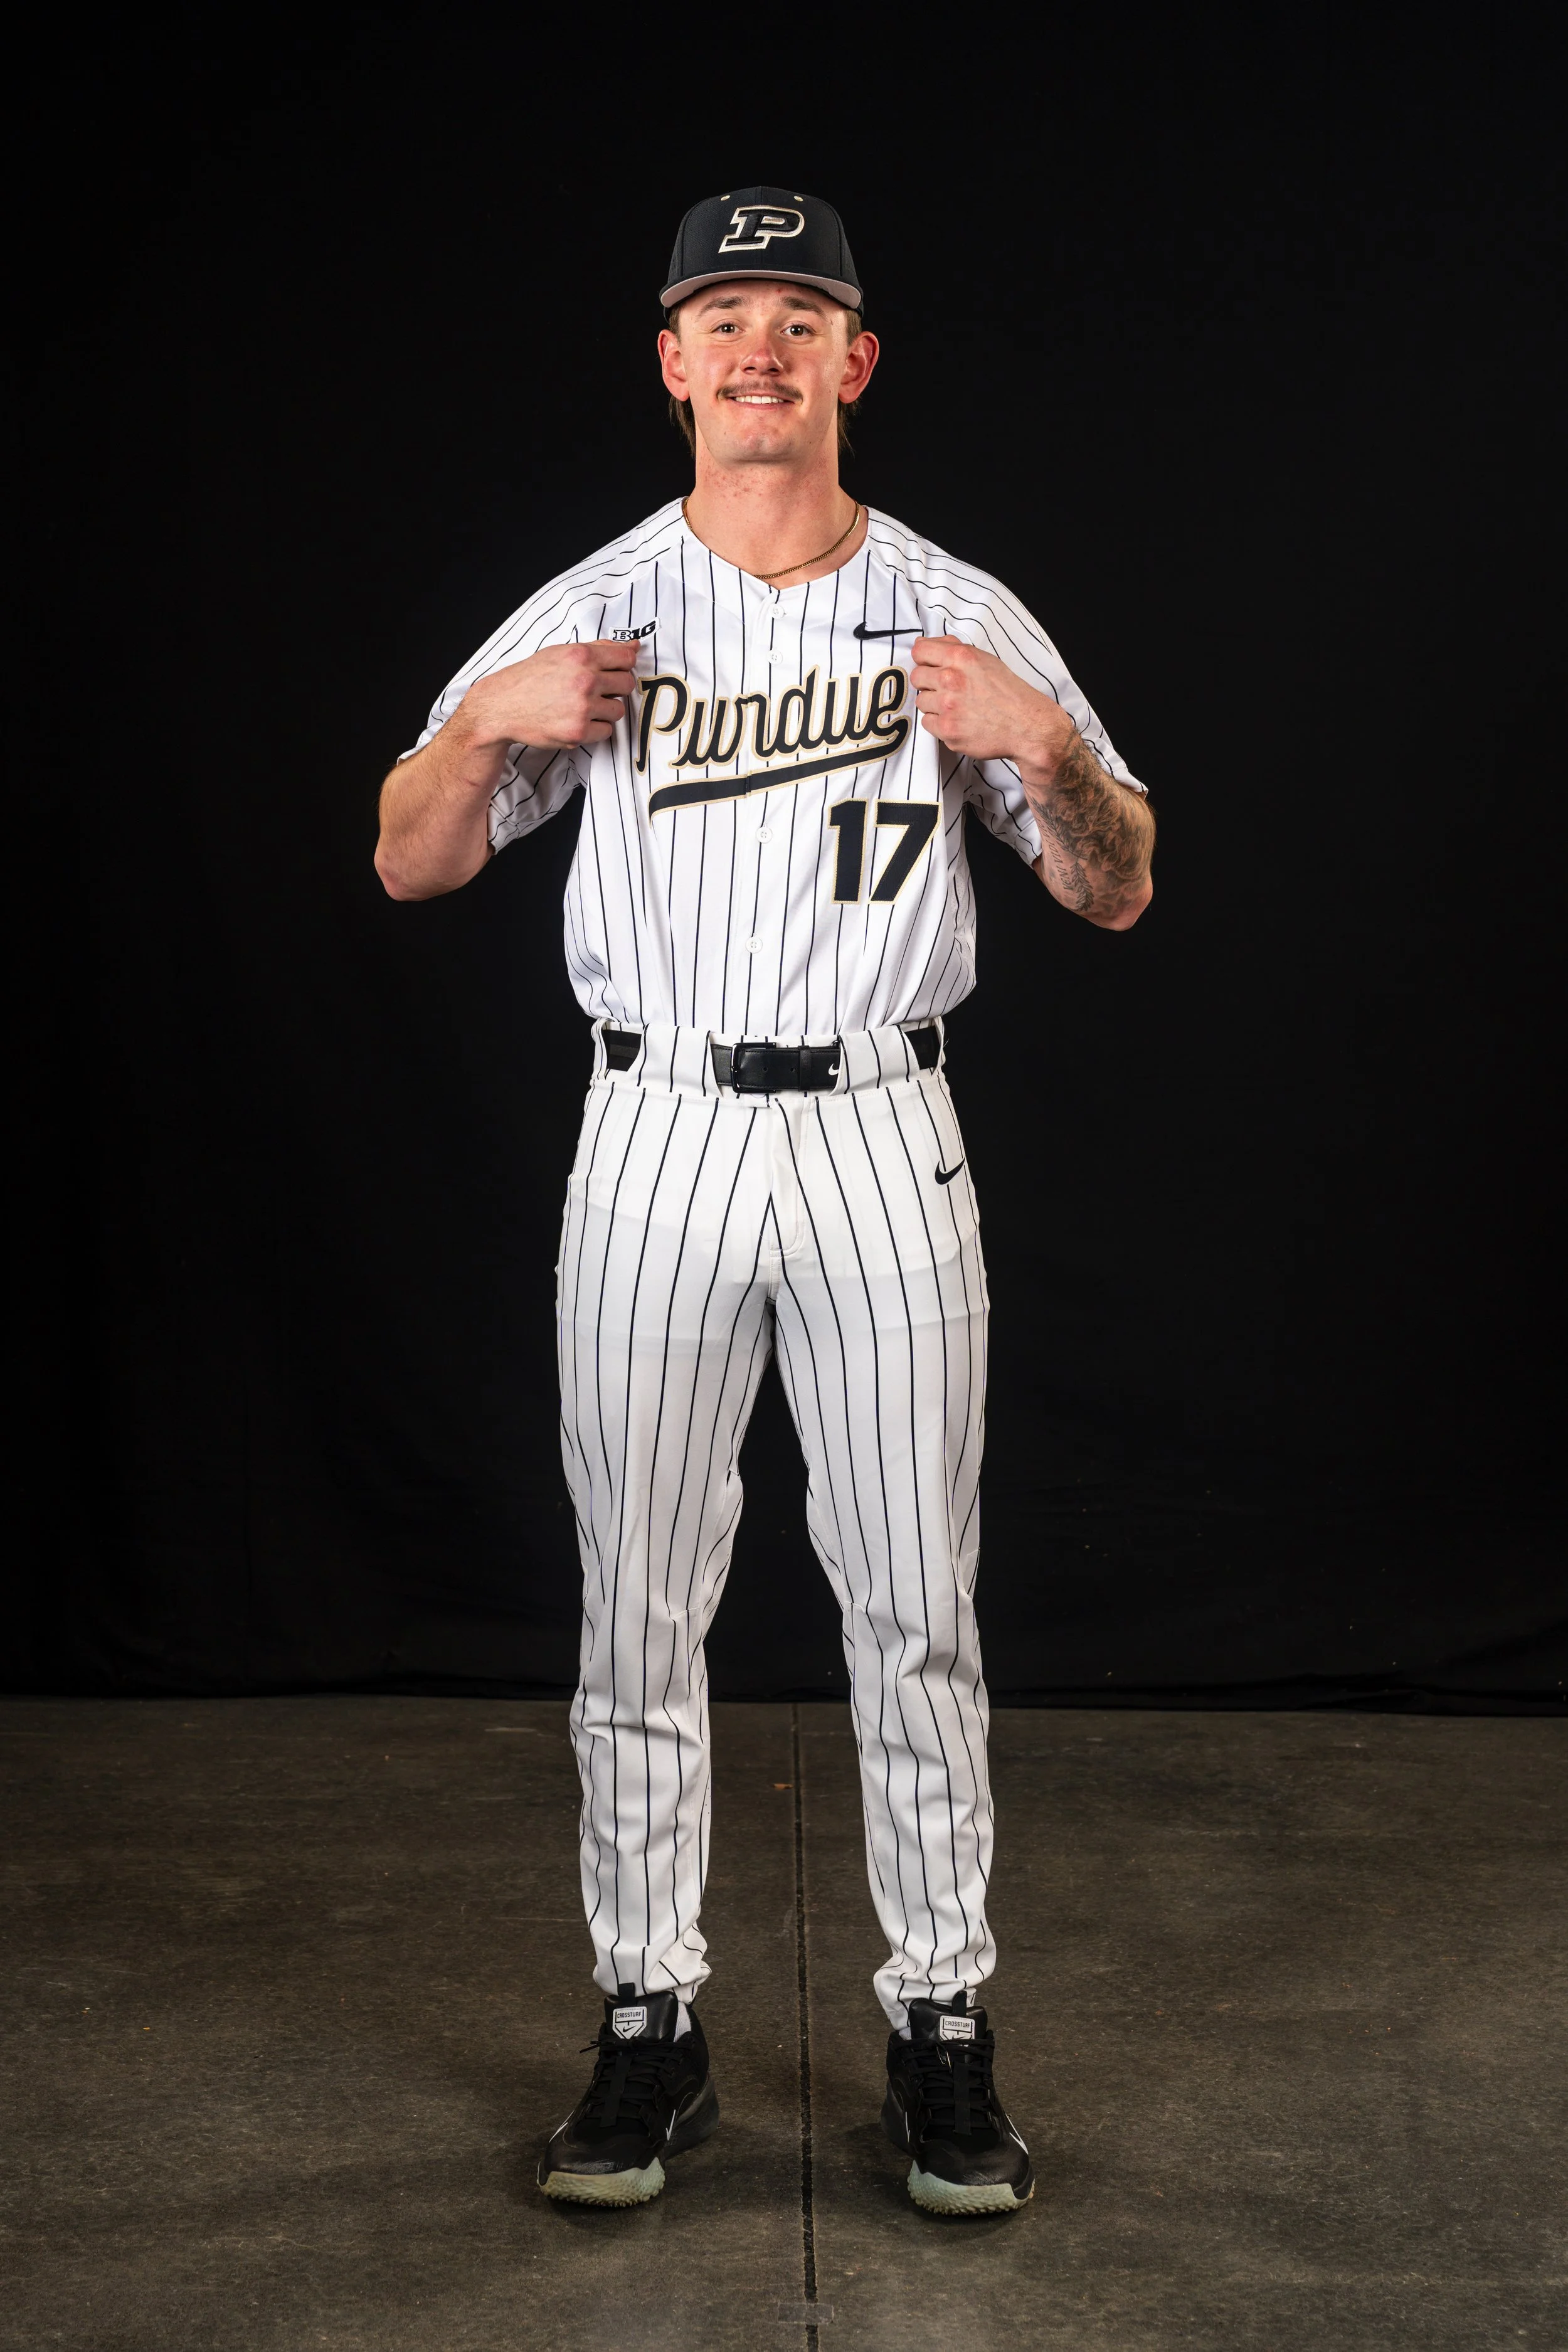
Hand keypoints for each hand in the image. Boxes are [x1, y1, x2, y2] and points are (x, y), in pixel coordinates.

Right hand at [460, 640, 640, 750]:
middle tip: (596, 690)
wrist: (502, 706)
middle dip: (615, 688)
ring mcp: (582, 708)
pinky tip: (578, 720)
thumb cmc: (530, 679)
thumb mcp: (561, 653)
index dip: (623, 666)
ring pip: (618, 711)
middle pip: (627, 685)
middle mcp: (584, 680)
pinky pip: (606, 731)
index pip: (627, 659)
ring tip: (583, 706)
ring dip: (605, 710)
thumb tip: (633, 646)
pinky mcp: (578, 732)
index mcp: (581, 656)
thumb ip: (599, 649)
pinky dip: (595, 728)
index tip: (615, 671)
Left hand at [909, 637, 1076, 779]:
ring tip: (956, 707)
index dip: (923, 659)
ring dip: (934, 704)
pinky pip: (927, 724)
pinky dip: (940, 723)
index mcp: (961, 658)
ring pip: (921, 701)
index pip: (920, 651)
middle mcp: (951, 680)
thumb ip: (953, 649)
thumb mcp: (984, 660)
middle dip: (928, 683)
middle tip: (947, 690)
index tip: (929, 666)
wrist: (1026, 725)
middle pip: (917, 677)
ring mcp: (948, 707)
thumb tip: (922, 643)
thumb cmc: (1007, 692)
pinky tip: (958, 720)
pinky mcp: (948, 730)